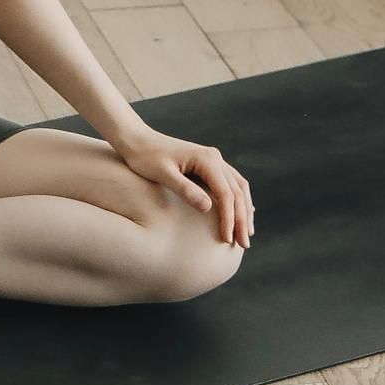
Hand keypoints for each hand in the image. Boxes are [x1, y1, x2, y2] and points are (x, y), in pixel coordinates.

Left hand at [115, 129, 253, 246]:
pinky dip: (239, 199)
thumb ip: (185, 190)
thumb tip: (208, 207)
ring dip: (245, 210)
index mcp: (207, 159)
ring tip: (247, 232)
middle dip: (242, 219)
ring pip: (238, 187)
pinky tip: (242, 212)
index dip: (229, 218)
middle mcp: (215, 157)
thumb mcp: (163, 174)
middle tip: (244, 244)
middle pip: (237, 192)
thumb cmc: (145, 158)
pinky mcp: (208, 164)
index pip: (226, 194)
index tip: (227, 239)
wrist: (137, 140)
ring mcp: (213, 159)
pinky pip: (231, 183)